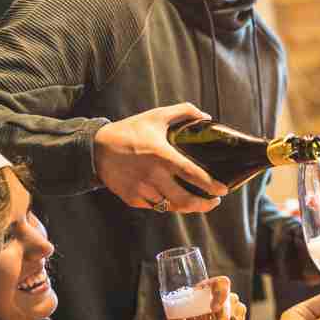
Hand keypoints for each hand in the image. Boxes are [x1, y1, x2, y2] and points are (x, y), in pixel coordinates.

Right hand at [93, 103, 228, 213]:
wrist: (96, 149)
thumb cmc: (128, 131)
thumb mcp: (156, 116)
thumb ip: (183, 112)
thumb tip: (206, 116)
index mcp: (161, 156)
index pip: (192, 174)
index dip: (210, 185)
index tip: (223, 190)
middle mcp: (152, 176)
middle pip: (184, 200)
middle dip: (204, 205)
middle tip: (214, 201)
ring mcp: (142, 189)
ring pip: (171, 207)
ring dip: (187, 207)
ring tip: (197, 201)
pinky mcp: (132, 199)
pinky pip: (155, 207)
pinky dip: (167, 205)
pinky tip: (173, 198)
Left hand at [162, 276, 244, 319]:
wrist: (205, 307)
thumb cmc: (191, 306)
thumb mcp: (182, 310)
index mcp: (215, 285)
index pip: (222, 285)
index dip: (221, 295)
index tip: (214, 308)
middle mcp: (230, 295)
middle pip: (226, 316)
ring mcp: (237, 308)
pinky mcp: (240, 319)